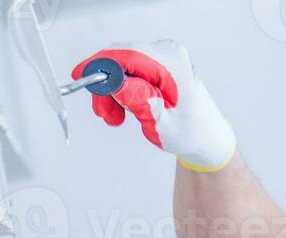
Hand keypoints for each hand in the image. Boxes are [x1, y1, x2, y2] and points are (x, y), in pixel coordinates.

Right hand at [73, 40, 236, 171]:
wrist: (204, 135)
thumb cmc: (189, 131)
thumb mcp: (161, 122)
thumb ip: (138, 100)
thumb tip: (114, 82)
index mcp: (172, 64)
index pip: (127, 55)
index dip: (100, 65)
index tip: (81, 77)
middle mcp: (168, 53)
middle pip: (121, 58)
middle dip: (106, 86)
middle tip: (104, 113)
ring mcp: (162, 56)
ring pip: (121, 66)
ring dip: (111, 92)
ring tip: (116, 117)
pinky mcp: (156, 64)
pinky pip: (128, 70)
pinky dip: (120, 89)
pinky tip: (124, 108)